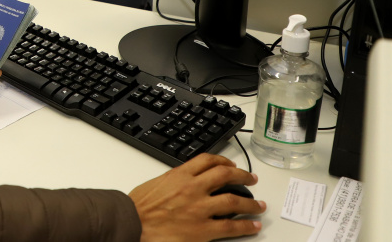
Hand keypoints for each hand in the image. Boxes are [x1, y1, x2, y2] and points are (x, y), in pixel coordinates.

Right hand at [129, 154, 265, 241]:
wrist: (131, 223)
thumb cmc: (138, 207)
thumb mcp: (156, 183)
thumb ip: (174, 181)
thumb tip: (183, 182)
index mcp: (180, 175)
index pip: (208, 161)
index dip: (224, 161)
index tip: (230, 165)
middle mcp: (193, 188)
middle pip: (226, 176)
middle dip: (243, 177)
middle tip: (252, 180)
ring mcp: (200, 209)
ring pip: (234, 201)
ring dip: (251, 203)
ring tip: (260, 205)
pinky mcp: (203, 229)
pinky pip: (231, 226)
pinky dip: (246, 225)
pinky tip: (253, 225)